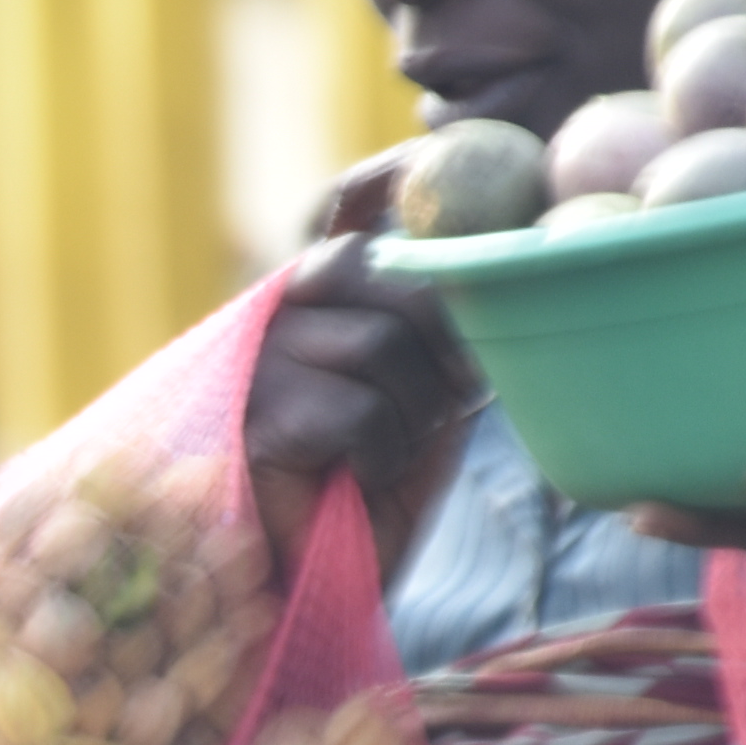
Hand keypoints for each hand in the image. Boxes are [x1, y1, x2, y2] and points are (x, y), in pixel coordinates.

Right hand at [249, 154, 484, 571]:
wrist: (303, 586)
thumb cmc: (367, 495)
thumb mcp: (420, 402)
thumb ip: (439, 340)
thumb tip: (490, 281)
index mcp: (318, 297)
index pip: (346, 207)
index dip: (388, 176)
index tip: (426, 158)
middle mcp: (278, 310)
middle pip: (378, 271)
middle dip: (438, 332)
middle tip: (450, 398)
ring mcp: (259, 358)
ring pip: (379, 345)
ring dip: (412, 414)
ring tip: (383, 457)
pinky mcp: (255, 416)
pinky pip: (359, 410)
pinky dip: (380, 454)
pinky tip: (353, 479)